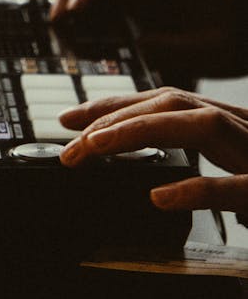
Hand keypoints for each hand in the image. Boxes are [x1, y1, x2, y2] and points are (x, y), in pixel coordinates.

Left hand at [59, 87, 247, 214]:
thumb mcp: (234, 166)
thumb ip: (195, 161)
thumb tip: (146, 178)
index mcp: (224, 122)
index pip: (160, 102)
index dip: (112, 105)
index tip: (68, 119)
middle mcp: (241, 128)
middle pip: (170, 105)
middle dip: (114, 118)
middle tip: (70, 143)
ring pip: (200, 126)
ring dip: (142, 131)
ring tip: (95, 146)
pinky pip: (236, 186)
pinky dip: (195, 189)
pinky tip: (159, 196)